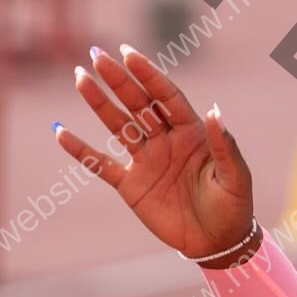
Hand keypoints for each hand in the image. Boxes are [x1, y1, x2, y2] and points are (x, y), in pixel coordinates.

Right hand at [53, 44, 254, 261]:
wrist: (218, 243)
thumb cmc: (233, 206)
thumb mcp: (235, 176)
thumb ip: (224, 145)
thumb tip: (215, 110)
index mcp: (193, 133)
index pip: (166, 96)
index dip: (149, 75)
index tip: (129, 53)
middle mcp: (166, 140)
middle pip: (139, 103)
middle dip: (119, 79)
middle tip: (96, 55)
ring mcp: (146, 161)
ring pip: (118, 125)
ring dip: (99, 102)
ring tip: (81, 77)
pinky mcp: (131, 185)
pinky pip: (100, 164)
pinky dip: (80, 150)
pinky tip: (61, 132)